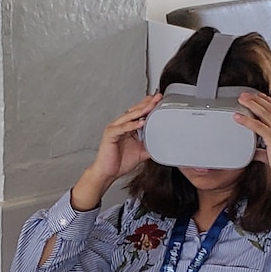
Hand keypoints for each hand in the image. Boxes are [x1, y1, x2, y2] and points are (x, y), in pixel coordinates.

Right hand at [71, 95, 159, 209]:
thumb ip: (150, 146)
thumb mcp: (141, 152)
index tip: (159, 100)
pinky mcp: (110, 134)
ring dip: (141, 111)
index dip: (148, 106)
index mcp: (127, 128)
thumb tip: (162, 145)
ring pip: (129, 117)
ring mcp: (114, 128)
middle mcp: (120, 125)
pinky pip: (122, 128)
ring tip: (151, 106)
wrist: (107, 173)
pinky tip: (141, 122)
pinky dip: (131, 125)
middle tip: (157, 98)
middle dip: (147, 104)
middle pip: (135, 111)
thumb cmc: (119, 162)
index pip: (139, 113)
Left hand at [234, 91, 270, 182]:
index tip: (261, 97)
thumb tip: (255, 152)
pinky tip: (238, 117)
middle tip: (247, 94)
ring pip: (264, 113)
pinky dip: (246, 120)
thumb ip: (264, 152)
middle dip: (258, 99)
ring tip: (242, 99)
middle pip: (270, 108)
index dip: (269, 102)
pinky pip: (257, 126)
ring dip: (251, 104)